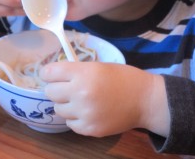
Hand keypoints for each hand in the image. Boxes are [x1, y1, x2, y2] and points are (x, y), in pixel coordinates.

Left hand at [40, 62, 169, 136]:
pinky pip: (70, 123)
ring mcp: (84, 113)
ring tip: (80, 101)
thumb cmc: (122, 78)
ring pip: (58, 109)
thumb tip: (54, 76)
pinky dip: (75, 118)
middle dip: (56, 89)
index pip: (49, 73)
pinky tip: (87, 112)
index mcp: (83, 73)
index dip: (49, 73)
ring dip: (65, 104)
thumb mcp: (98, 66)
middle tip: (67, 88)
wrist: (145, 100)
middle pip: (50, 92)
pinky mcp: (89, 129)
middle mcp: (80, 93)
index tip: (51, 75)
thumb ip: (75, 71)